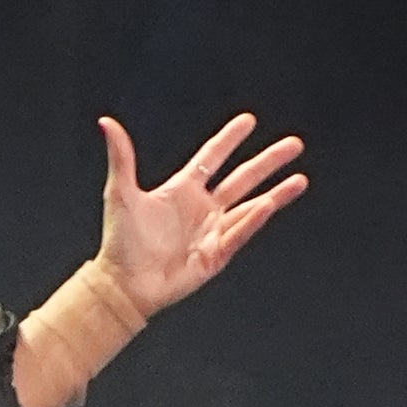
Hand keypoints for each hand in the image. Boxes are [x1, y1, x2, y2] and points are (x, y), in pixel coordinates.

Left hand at [96, 111, 306, 318]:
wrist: (122, 286)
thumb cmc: (120, 243)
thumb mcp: (120, 194)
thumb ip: (121, 157)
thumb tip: (107, 123)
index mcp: (182, 191)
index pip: (212, 158)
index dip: (229, 139)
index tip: (248, 121)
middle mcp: (202, 209)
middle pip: (242, 179)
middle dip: (268, 162)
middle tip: (294, 145)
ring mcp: (211, 233)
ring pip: (250, 207)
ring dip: (276, 193)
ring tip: (300, 180)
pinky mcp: (214, 257)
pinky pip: (238, 234)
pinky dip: (252, 221)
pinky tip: (269, 204)